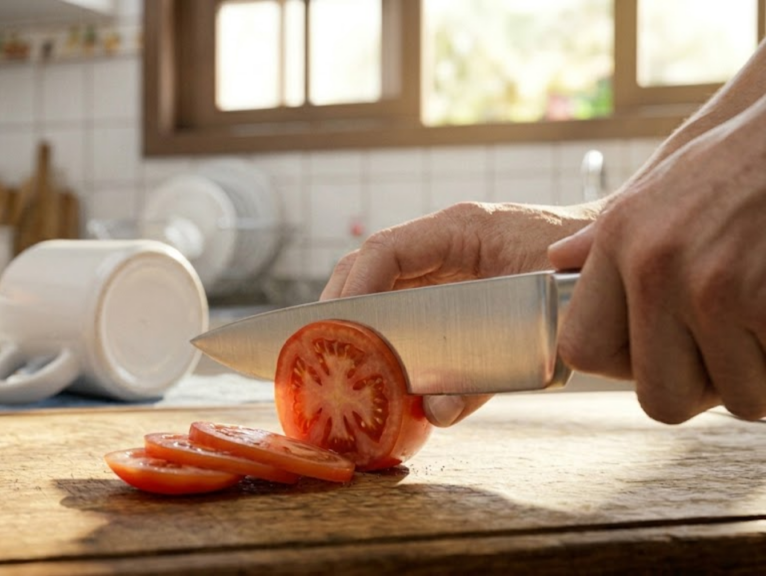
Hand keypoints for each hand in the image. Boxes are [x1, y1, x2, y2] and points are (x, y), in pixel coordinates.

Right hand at [321, 201, 598, 426]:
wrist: (619, 264)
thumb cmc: (586, 280)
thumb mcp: (541, 326)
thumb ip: (488, 374)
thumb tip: (435, 412)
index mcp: (463, 229)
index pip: (386, 249)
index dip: (354, 289)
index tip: (336, 328)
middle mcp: (446, 241)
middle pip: (369, 265)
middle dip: (339, 307)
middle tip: (322, 352)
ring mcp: (448, 262)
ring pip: (380, 283)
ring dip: (357, 320)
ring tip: (339, 361)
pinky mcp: (455, 287)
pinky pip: (407, 302)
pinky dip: (386, 331)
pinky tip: (379, 364)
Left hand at [549, 99, 765, 423]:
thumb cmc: (750, 161)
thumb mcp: (660, 187)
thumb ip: (608, 239)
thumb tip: (559, 259)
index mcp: (620, 240)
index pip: (582, 351)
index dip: (628, 365)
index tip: (664, 349)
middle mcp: (654, 267)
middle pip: (662, 398)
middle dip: (705, 386)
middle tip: (734, 343)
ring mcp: (714, 289)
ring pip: (739, 398)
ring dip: (763, 371)